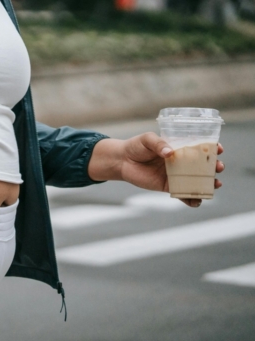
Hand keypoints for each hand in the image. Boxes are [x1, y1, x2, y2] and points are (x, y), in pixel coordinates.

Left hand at [87, 133, 224, 207]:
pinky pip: (183, 194)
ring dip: (209, 184)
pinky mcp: (169, 186)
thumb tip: (169, 153)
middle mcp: (181, 162)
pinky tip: (197, 201)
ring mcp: (176, 175)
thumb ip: (158, 144)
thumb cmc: (136, 146)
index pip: (200, 147)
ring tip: (215, 184)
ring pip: (197, 181)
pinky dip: (192, 199)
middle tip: (218, 167)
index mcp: (179, 147)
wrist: (122, 160)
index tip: (218, 149)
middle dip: (214, 167)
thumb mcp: (147, 139)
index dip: (212, 148)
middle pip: (203, 166)